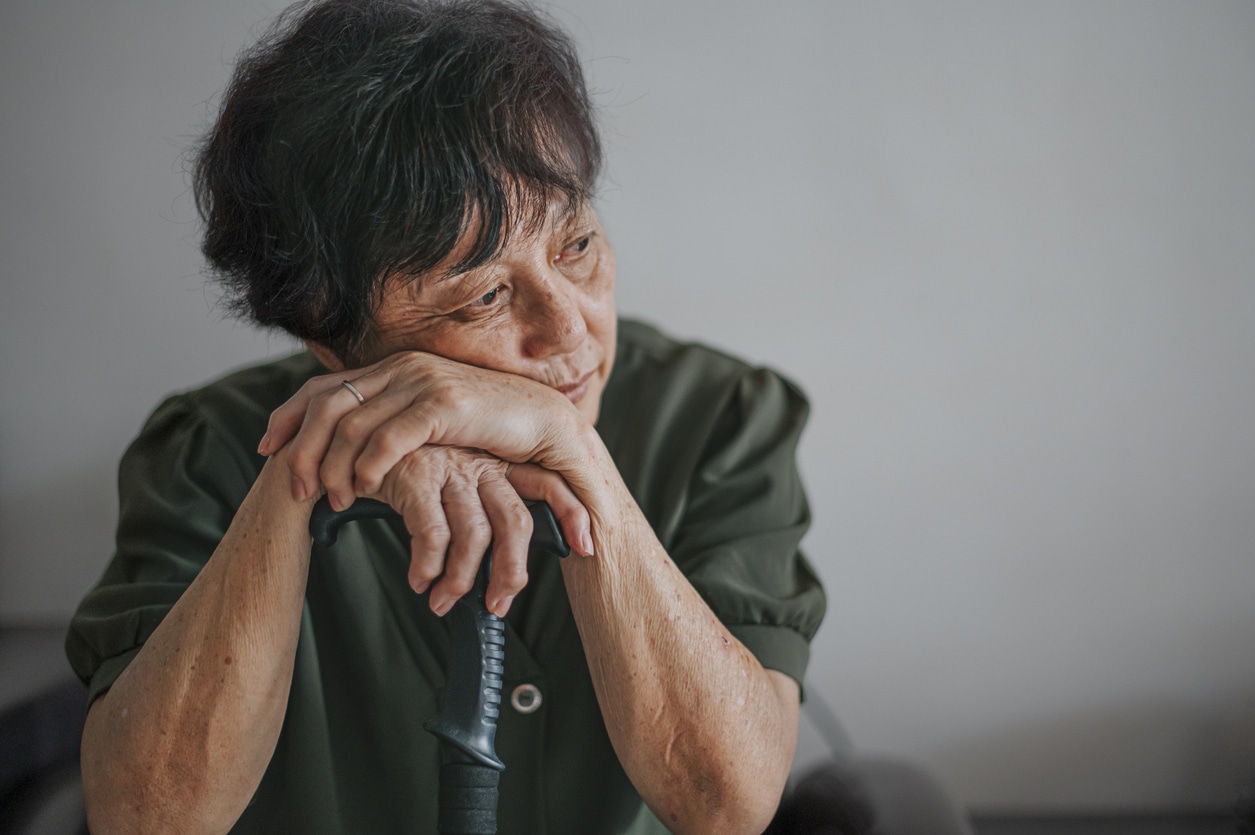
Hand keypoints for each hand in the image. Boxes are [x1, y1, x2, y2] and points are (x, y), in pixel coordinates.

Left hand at [259, 351, 582, 509]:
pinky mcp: (444, 405)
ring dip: (335, 467)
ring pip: (353, 424)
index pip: (324, 387)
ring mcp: (423, 382)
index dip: (289, 417)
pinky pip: (389, 437)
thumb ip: (396, 423)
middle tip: (295, 488)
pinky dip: (369, 465)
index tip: (268, 449)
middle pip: (328, 404)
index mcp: (395, 368)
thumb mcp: (433, 423)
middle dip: (303, 449)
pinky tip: (365, 489)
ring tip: (334, 500)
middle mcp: (403, 368)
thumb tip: (354, 445)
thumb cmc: (491, 432)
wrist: (547, 427)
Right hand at [370, 446, 589, 616]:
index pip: (547, 483)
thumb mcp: (450, 476)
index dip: (571, 513)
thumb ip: (475, 507)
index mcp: (495, 462)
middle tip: (498, 604)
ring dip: (461, 581)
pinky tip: (419, 580)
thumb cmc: (404, 463)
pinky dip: (428, 567)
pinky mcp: (416, 475)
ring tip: (443, 601)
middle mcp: (479, 462)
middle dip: (511, 572)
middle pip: (516, 522)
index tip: (585, 548)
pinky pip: (433, 535)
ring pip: (475, 536)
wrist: (352, 434)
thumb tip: (495, 565)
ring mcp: (449, 467)